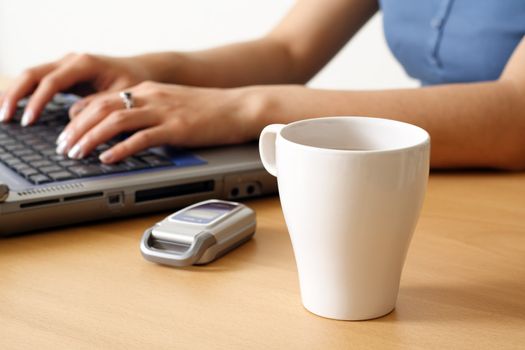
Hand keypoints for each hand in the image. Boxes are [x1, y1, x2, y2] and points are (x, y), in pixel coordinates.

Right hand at [0, 53, 150, 124]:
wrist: (138, 72)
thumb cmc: (133, 83)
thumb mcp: (121, 95)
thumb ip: (98, 104)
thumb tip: (73, 117)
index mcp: (84, 63)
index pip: (52, 81)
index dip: (38, 102)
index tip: (28, 121)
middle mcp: (70, 60)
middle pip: (33, 74)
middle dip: (16, 95)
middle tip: (4, 117)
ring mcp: (64, 65)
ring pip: (31, 76)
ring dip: (15, 94)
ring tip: (2, 115)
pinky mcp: (63, 74)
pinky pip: (38, 82)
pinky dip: (24, 94)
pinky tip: (14, 108)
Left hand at [56, 81, 255, 162]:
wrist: (239, 107)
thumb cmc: (210, 110)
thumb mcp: (172, 105)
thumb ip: (149, 114)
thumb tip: (128, 134)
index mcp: (147, 90)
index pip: (103, 99)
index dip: (79, 116)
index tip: (68, 133)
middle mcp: (151, 97)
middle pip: (102, 108)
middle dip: (77, 128)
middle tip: (63, 146)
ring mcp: (164, 111)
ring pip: (115, 121)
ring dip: (91, 137)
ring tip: (77, 153)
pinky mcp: (177, 128)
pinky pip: (142, 138)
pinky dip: (121, 149)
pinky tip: (108, 159)